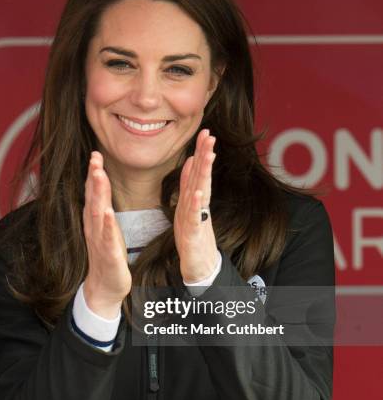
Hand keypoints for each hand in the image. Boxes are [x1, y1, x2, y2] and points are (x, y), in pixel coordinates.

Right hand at [82, 151, 131, 318]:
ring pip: (98, 214)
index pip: (93, 194)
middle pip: (93, 199)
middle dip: (94, 177)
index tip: (96, 153)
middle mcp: (95, 228)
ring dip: (98, 195)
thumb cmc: (107, 256)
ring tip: (98, 176)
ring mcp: (100, 242)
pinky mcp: (109, 256)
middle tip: (95, 157)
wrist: (104, 288)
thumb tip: (100, 186)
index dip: (93, 173)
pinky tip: (107, 213)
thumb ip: (103, 207)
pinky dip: (107, 226)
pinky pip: (107, 239)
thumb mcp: (106, 228)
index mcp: (96, 221)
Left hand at [174, 129, 218, 282]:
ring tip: (208, 155)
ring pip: (201, 192)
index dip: (201, 152)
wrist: (198, 267)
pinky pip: (195, 217)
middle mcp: (197, 206)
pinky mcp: (194, 235)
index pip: (198, 171)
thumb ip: (189, 185)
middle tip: (210, 134)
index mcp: (194, 199)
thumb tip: (191, 161)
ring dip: (204, 173)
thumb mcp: (189, 207)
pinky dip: (197, 205)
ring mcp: (197, 219)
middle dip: (205, 155)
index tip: (205, 132)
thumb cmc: (194, 237)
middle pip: (201, 177)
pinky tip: (199, 192)